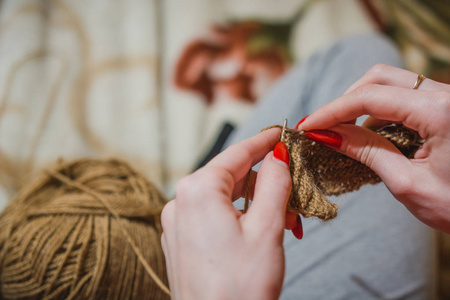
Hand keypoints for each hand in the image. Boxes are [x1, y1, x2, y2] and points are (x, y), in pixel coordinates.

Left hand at [161, 128, 292, 299]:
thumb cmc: (241, 287)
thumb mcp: (267, 228)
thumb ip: (274, 183)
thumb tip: (278, 155)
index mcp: (196, 191)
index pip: (237, 154)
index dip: (263, 141)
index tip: (281, 132)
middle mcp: (179, 202)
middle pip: (230, 176)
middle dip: (264, 182)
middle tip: (294, 192)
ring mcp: (176, 223)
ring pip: (223, 198)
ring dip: (254, 203)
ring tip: (284, 220)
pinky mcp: (180, 242)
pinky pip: (212, 216)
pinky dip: (238, 217)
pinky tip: (258, 232)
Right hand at [298, 64, 449, 232]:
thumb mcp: (408, 183)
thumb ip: (366, 152)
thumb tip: (328, 134)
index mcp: (441, 112)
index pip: (370, 97)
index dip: (333, 111)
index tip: (309, 126)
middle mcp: (447, 95)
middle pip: (380, 78)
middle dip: (346, 101)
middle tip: (325, 127)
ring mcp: (448, 99)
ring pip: (393, 83)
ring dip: (362, 105)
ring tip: (344, 133)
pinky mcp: (446, 107)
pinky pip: (406, 97)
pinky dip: (381, 111)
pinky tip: (370, 133)